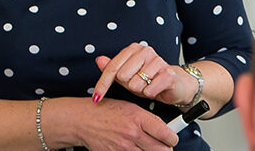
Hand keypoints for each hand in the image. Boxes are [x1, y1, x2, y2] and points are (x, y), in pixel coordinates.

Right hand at [49, 96, 179, 150]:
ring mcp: (124, 147)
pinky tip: (135, 148)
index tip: (172, 138)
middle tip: (164, 146)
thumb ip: (147, 120)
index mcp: (138, 118)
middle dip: (166, 149)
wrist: (82, 121)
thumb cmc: (105, 111)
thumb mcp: (130, 108)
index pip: (165, 134)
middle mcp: (132, 134)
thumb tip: (164, 130)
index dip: (173, 138)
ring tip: (148, 146)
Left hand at [93, 43, 195, 106]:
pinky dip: (150, 94)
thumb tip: (99, 60)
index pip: (112, 68)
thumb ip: (112, 68)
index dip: (103, 84)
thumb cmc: (149, 80)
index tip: (96, 98)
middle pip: (123, 76)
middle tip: (139, 84)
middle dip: (128, 86)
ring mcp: (158, 60)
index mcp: (134, 49)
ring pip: (136, 84)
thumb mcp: (127, 76)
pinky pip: (149, 90)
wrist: (174, 85)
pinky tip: (156, 89)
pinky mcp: (168, 73)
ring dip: (141, 90)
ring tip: (148, 86)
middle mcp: (146, 50)